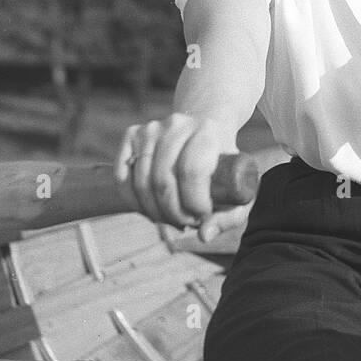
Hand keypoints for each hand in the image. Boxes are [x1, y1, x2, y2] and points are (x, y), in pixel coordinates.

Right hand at [114, 113, 249, 243]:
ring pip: (142, 182)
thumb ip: (229, 217)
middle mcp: (177, 124)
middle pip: (163, 181)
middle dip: (173, 213)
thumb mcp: (238, 189)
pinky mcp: (132, 134)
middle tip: (185, 223)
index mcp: (207, 131)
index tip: (202, 216)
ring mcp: (151, 128)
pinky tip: (150, 211)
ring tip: (171, 219)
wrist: (205, 128)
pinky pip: (122, 177)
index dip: (194, 203)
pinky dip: (133, 202)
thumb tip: (204, 235)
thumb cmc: (223, 165)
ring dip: (154, 212)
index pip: (191, 172)